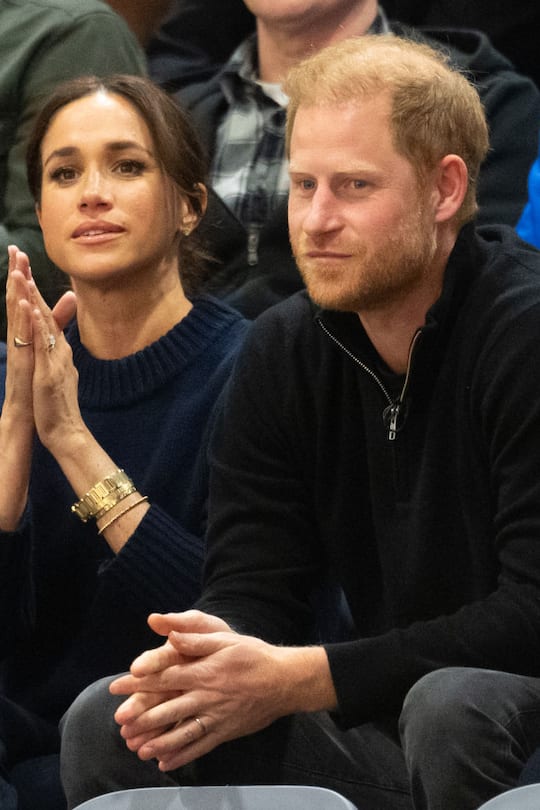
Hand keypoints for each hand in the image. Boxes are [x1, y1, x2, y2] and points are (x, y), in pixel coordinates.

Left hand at [25, 274, 81, 452]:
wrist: (67, 431)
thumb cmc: (58, 405)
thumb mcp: (57, 373)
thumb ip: (56, 353)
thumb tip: (56, 340)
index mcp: (56, 349)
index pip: (43, 313)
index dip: (32, 289)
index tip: (22, 265)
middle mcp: (57, 349)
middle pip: (42, 310)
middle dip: (29, 281)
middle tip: (19, 254)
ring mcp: (55, 359)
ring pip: (43, 323)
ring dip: (33, 297)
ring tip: (22, 273)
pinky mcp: (49, 372)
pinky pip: (44, 344)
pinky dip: (38, 325)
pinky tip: (30, 309)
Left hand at [110, 610, 335, 771]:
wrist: (284, 680)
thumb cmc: (253, 655)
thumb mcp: (225, 639)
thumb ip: (196, 639)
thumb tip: (170, 634)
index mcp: (204, 671)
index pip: (164, 676)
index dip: (139, 681)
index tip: (118, 685)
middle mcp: (207, 696)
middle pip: (168, 707)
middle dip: (142, 715)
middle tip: (120, 722)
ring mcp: (216, 717)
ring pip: (182, 732)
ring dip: (158, 741)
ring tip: (137, 749)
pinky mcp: (225, 731)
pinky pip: (200, 746)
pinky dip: (182, 756)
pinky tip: (165, 763)